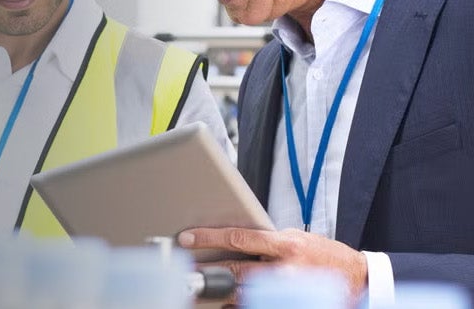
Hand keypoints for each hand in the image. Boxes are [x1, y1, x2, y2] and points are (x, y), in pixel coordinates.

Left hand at [180, 227, 366, 301]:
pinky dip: (237, 302)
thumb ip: (265, 241)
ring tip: (200, 287)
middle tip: (185, 269)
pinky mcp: (288, 303)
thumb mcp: (294, 238)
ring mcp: (287, 291)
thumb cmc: (321, 253)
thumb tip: (230, 240)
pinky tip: (224, 300)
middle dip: (208, 270)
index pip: (239, 238)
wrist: (355, 276)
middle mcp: (285, 269)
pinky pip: (254, 305)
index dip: (210, 238)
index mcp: (285, 245)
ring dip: (219, 290)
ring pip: (242, 293)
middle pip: (236, 270)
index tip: (187, 238)